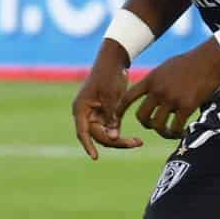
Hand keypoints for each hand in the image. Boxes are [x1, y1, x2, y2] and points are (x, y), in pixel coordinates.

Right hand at [71, 43, 140, 159]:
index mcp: (81, 109)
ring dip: (120, 140)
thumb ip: (111, 117)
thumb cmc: (109, 75)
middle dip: (115, 141)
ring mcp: (96, 115)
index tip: (95, 157)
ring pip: (106, 135)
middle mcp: (86, 114)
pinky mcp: (106, 114)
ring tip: (138, 142)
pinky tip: (136, 140)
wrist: (114, 61)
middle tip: (135, 143)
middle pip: (98, 135)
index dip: (88, 145)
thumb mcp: (111, 96)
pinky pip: (113, 129)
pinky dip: (122, 134)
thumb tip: (113, 138)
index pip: (83, 132)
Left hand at [127, 40, 219, 139]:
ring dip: (163, 132)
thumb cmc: (191, 61)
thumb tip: (151, 90)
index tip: (117, 119)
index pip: (128, 98)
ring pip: (158, 125)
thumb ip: (156, 80)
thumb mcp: (166, 67)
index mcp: (151, 80)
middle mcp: (158, 90)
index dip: (120, 111)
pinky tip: (182, 132)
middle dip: (147, 124)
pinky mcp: (186, 105)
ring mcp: (171, 98)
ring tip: (170, 133)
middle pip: (142, 116)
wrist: (210, 59)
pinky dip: (177, 133)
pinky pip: (176, 126)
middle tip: (155, 127)